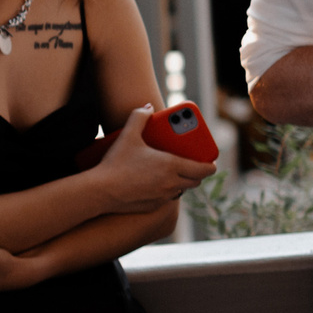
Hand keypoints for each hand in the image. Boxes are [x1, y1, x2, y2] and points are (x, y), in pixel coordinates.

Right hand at [90, 106, 217, 212]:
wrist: (101, 191)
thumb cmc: (116, 163)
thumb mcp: (127, 135)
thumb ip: (139, 117)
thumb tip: (148, 107)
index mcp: (172, 165)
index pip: (204, 170)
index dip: (211, 166)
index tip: (212, 162)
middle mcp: (172, 183)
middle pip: (196, 181)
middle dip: (197, 173)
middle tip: (193, 164)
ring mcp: (164, 196)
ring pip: (183, 190)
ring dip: (183, 182)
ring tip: (177, 172)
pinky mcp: (154, 206)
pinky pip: (168, 199)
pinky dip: (168, 191)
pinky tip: (159, 183)